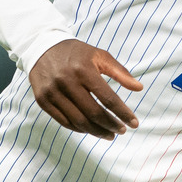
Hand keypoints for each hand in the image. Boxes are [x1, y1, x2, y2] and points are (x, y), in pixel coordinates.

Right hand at [28, 39, 142, 139]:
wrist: (42, 47)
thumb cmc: (76, 53)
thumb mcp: (99, 56)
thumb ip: (120, 72)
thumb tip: (139, 88)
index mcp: (83, 69)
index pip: (108, 98)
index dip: (123, 113)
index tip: (134, 123)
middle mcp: (67, 81)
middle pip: (93, 113)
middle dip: (111, 125)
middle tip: (122, 130)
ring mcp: (52, 92)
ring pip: (79, 121)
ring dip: (97, 131)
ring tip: (110, 134)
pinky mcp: (42, 100)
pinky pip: (64, 121)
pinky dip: (80, 128)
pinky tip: (91, 129)